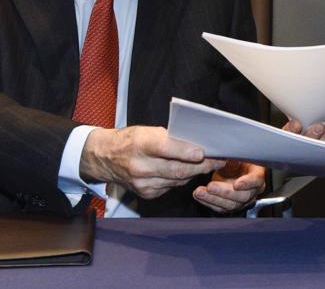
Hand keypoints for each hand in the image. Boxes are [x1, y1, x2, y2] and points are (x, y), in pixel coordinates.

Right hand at [80, 125, 222, 198]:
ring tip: (211, 165)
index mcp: (139, 145)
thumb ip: (168, 138)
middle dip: (201, 165)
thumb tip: (195, 144)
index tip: (202, 153)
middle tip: (219, 160)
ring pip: (177, 180)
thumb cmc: (130, 140)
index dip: (185, 152)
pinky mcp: (146, 194)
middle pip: (176, 169)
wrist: (105, 158)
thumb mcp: (145, 131)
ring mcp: (142, 183)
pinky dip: (182, 179)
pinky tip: (190, 172)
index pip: (165, 149)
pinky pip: (171, 187)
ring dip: (195, 172)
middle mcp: (140, 167)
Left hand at [194, 160, 266, 212]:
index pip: (256, 180)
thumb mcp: (235, 152)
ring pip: (231, 205)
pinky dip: (208, 202)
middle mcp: (252, 189)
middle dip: (225, 192)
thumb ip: (232, 154)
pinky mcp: (230, 205)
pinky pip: (220, 207)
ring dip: (213, 199)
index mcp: (257, 173)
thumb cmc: (235, 158)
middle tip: (211, 186)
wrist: (231, 167)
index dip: (247, 183)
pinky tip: (200, 196)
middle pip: (243, 196)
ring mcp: (241, 199)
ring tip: (200, 192)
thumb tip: (224, 154)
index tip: (236, 184)